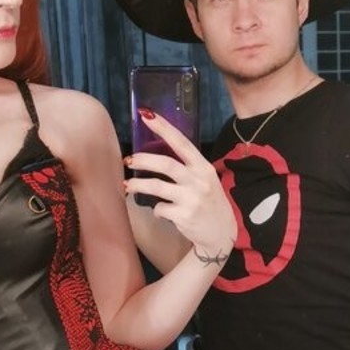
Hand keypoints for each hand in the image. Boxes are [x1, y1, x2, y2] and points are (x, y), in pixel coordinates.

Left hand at [125, 114, 236, 261]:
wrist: (221, 234)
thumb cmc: (209, 203)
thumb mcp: (206, 181)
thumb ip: (188, 168)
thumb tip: (156, 156)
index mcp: (204, 167)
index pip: (182, 143)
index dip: (163, 128)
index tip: (147, 115)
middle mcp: (199, 181)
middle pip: (166, 164)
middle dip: (143, 160)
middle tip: (129, 160)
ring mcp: (192, 199)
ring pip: (157, 187)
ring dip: (139, 185)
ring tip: (129, 186)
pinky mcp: (184, 216)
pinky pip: (160, 208)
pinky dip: (156, 209)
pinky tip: (160, 211)